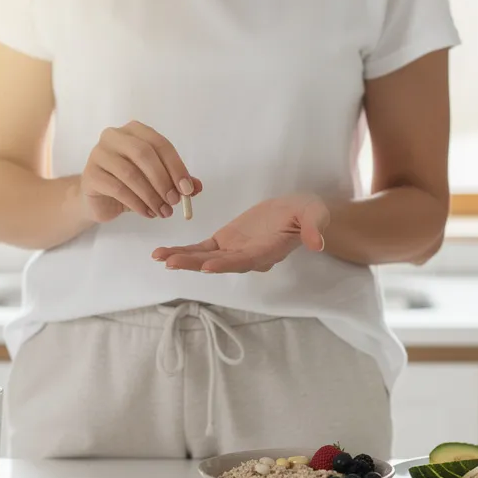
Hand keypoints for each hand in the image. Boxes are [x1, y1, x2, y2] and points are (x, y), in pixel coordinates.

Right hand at [79, 121, 200, 221]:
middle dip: (163, 179)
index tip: (188, 189)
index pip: (160, 143)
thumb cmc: (129, 185)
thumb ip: (176, 181)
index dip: (176, 166)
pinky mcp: (91, 175)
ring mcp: (98, 154)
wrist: (99, 200)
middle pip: (144, 154)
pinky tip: (147, 213)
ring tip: (163, 212)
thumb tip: (197, 187)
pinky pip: (118, 189)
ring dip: (151, 195)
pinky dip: (137, 204)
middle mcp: (114, 136)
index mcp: (134, 131)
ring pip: (130, 173)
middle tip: (174, 201)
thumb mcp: (156, 181)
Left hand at [152, 194, 328, 272]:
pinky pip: (201, 249)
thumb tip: (317, 242)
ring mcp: (234, 252)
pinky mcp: (224, 243)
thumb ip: (313, 227)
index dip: (227, 264)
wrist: (297, 212)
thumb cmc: (307, 212)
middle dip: (194, 263)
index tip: (208, 266)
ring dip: (182, 259)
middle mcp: (248, 258)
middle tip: (170, 262)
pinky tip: (163, 253)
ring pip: (205, 258)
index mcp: (268, 252)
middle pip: (218, 263)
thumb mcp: (314, 214)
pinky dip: (183, 251)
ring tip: (160, 257)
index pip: (246, 261)